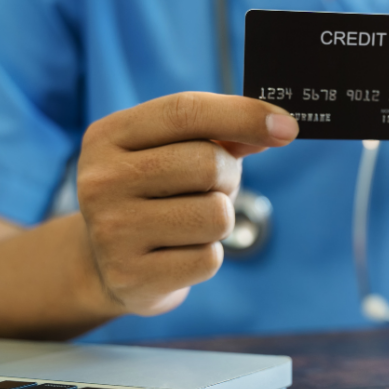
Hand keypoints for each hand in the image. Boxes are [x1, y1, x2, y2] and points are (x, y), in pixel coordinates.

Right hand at [76, 92, 297, 316]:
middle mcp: (101, 181)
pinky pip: (209, 259)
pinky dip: (207, 256)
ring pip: (216, 215)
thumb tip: (275, 127)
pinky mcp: (132, 276)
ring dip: (219, 220)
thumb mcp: (170, 153)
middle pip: (208, 164)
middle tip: (209, 190)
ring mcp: (112, 231)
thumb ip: (219, 134)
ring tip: (189, 224)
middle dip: (228, 178)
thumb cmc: (154, 196)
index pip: (185, 111)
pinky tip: (178, 254)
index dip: (243, 115)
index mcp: (109, 136)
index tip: (288, 127)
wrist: (107, 265)